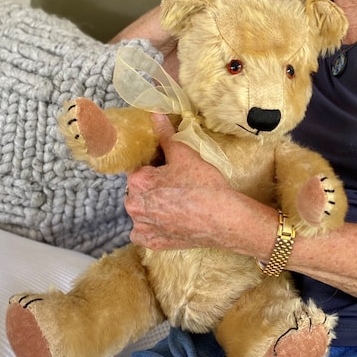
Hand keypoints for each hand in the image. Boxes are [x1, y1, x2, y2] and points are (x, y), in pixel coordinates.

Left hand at [124, 114, 239, 250]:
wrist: (223, 218)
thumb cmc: (203, 185)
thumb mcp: (185, 154)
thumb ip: (165, 135)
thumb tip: (155, 113)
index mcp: (137, 182)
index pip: (138, 170)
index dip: (154, 168)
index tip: (169, 170)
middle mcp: (134, 206)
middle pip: (137, 191)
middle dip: (150, 188)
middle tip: (175, 186)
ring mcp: (143, 227)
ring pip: (140, 212)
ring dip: (151, 207)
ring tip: (175, 204)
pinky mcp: (153, 243)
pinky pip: (144, 233)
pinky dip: (153, 227)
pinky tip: (169, 220)